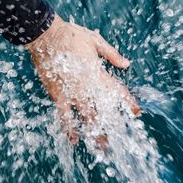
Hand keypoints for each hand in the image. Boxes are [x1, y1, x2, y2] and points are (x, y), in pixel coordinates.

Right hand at [26, 15, 139, 147]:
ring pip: (87, 117)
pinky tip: (73, 139)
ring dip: (95, 133)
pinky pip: (64, 115)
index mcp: (98, 73)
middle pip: (103, 110)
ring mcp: (72, 93)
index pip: (117, 91)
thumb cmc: (71, 35)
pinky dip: (69, 128)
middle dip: (112, 126)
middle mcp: (87, 87)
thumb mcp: (95, 41)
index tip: (137, 113)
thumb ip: (112, 54)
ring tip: (101, 147)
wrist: (45, 36)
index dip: (128, 103)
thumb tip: (126, 64)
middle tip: (118, 139)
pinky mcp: (58, 95)